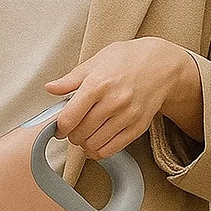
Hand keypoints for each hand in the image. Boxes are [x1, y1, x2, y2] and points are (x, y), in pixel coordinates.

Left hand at [44, 37, 199, 159]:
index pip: (69, 117)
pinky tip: (96, 142)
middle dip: (71, 135)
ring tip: (84, 134)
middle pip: (80, 133)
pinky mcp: (138, 127)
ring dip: (84, 144)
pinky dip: (99, 150)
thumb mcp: (95, 62)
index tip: (58, 127)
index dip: (59, 127)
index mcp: (97, 84)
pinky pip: (113, 149)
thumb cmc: (125, 60)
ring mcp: (127, 116)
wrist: (160, 65)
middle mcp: (113, 102)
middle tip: (72, 129)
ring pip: (94, 144)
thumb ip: (70, 79)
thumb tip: (50, 88)